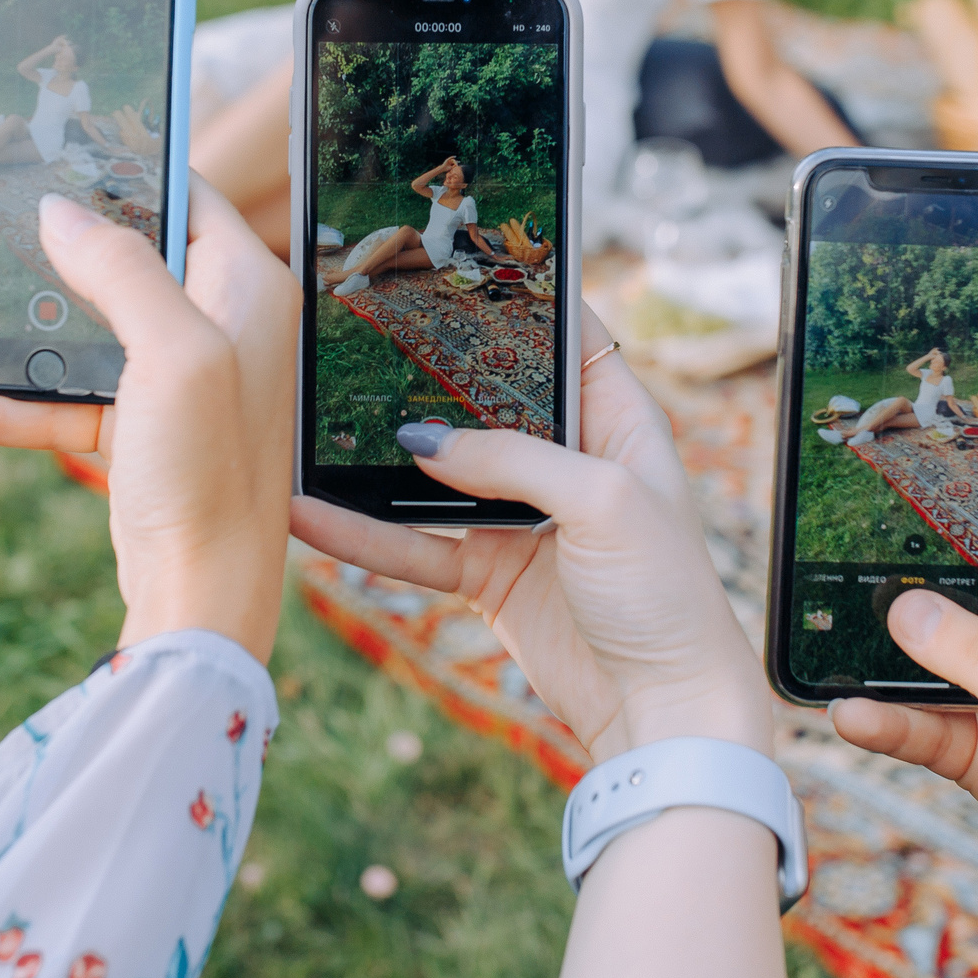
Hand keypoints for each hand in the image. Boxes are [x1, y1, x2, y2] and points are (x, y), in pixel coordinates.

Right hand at [0, 177, 297, 662]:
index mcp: (244, 287)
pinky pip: (55, 400)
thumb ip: (121, 269)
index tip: (52, 144)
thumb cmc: (212, 475)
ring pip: (71, 329)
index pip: (182, 194)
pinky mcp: (133, 429)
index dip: (120, 167)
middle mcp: (212, 324)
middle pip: (113, 258)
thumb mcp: (174, 354)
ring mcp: (170, 380)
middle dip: (32, 245)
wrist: (204, 598)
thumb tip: (61, 211)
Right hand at [289, 313, 768, 759]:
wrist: (663, 710)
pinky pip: (415, 545)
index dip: (521, 299)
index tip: (458, 266)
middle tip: (362, 334)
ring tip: (316, 427)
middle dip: (427, 373)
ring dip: (381, 459)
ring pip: (436, 474)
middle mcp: (567, 461)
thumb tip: (422, 441)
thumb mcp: (602, 502)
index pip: (568, 337)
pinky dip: (365, 535)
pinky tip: (312, 517)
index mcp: (617, 422)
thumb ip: (513, 460)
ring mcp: (523, 518)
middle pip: (485, 400)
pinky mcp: (488, 574)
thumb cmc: (665, 596)